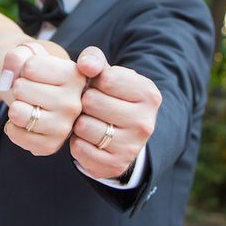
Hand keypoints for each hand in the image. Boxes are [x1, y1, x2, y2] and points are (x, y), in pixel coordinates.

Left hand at [1, 43, 84, 155]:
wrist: (35, 94)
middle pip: (21, 88)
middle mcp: (76, 103)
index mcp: (76, 75)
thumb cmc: (34, 71)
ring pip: (17, 112)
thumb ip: (18, 54)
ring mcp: (65, 127)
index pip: (29, 67)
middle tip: (30, 91)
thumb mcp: (29, 53)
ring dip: (14, 107)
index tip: (35, 73)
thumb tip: (10, 75)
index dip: (24, 67)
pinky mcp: (51, 145)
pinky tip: (24, 121)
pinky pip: (15, 133)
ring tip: (27, 105)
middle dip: (18, 87)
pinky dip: (12, 126)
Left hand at [69, 46, 161, 179]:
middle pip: (92, 102)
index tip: (101, 87)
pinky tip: (87, 138)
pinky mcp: (115, 165)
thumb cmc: (111, 95)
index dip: (95, 81)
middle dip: (85, 101)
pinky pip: (79, 148)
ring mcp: (132, 147)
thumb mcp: (107, 73)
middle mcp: (146, 123)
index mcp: (149, 94)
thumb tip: (86, 65)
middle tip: (92, 106)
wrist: (123, 134)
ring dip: (79, 122)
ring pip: (84, 126)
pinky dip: (77, 142)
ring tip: (89, 120)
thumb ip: (94, 59)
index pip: (105, 78)